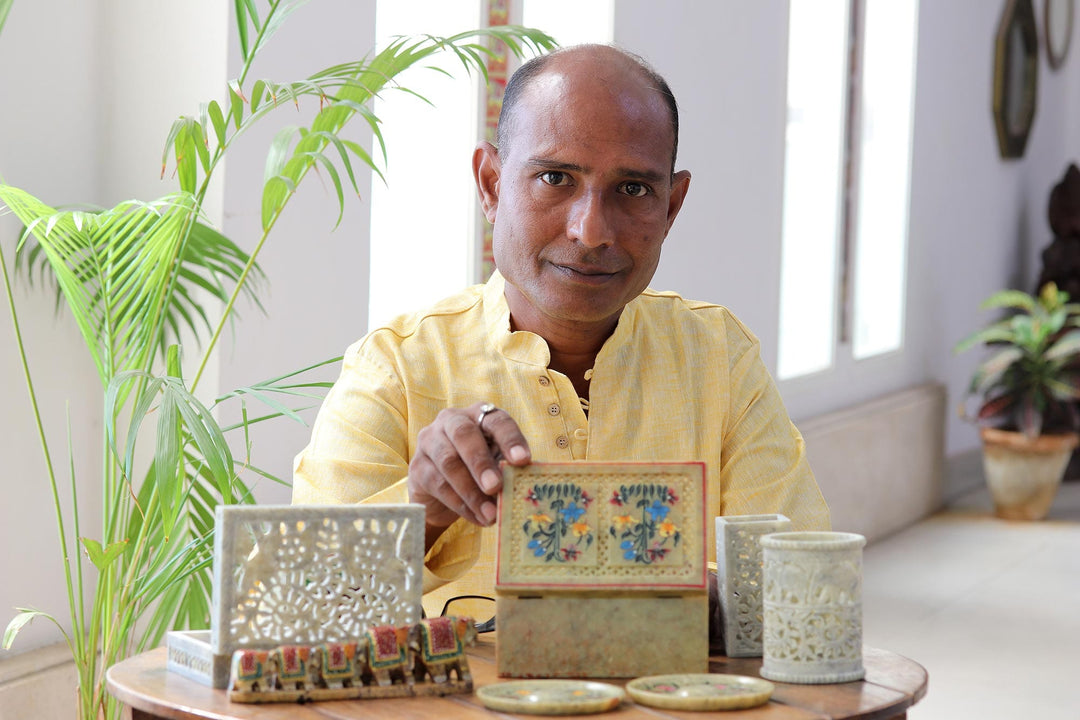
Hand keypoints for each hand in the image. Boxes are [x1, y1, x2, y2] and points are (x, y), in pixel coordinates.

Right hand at [408, 402, 530, 548]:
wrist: (442, 495)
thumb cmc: (478, 472)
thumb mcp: (497, 465)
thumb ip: (507, 469)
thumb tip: (523, 486)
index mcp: (479, 415)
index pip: (497, 420)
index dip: (511, 439)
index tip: (523, 460)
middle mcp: (451, 420)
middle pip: (464, 435)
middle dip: (482, 463)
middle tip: (496, 487)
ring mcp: (430, 441)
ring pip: (448, 462)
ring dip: (471, 491)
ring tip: (490, 514)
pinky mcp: (417, 466)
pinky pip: (438, 484)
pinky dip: (460, 504)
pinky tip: (477, 517)